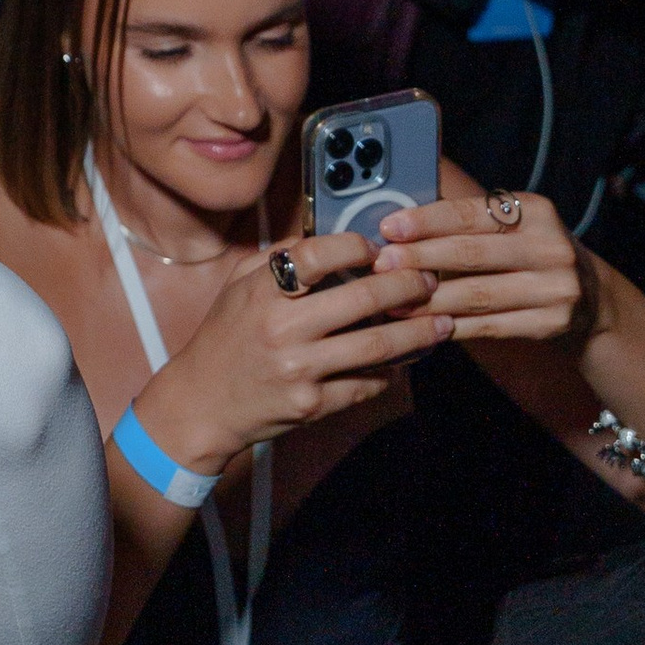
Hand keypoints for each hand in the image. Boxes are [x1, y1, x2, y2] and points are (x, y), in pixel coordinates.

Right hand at [143, 233, 443, 477]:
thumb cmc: (223, 337)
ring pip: (377, 345)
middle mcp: (282, 329)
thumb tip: (330, 239)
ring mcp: (300, 370)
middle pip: (363, 298)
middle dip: (407, 285)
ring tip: (442, 321)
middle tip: (429, 280)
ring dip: (418, 332)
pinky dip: (391, 371)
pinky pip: (366, 385)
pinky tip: (406, 359)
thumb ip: (278, 258)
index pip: (317, 255)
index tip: (376, 248)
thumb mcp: (237, 285)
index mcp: (261, 292)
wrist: (202, 403)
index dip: (355, 246)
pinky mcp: (313, 405)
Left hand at [375, 187, 593, 348]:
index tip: (389, 228)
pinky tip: (425, 325)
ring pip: (477, 295)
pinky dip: (453, 326)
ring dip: (429, 300)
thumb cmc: (530, 253)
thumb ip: (468, 223)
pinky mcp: (550, 324)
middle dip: (421, 259)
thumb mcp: (514, 226)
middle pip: (472, 254)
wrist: (590, 299)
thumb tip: (400, 226)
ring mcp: (555, 289)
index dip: (427, 221)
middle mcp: (550, 247)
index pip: (472, 214)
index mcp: (535, 211)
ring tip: (393, 302)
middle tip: (382, 266)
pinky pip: (489, 326)